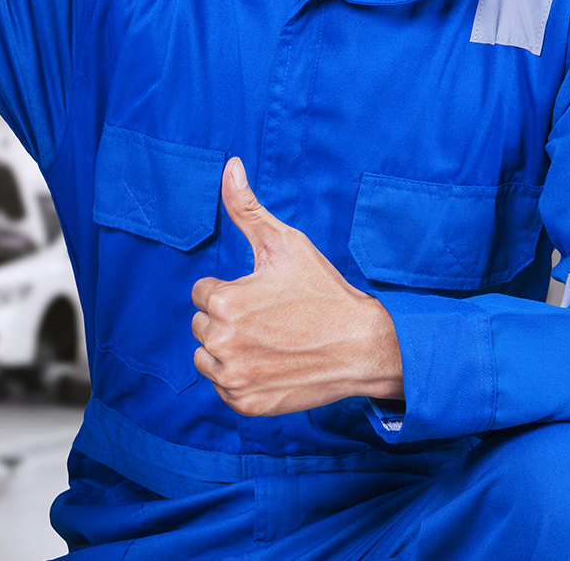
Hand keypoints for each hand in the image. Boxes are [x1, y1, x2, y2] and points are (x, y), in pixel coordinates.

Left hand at [191, 157, 403, 415]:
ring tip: (269, 341)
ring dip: (229, 349)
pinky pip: (223, 388)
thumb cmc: (324, 292)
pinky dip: (241, 378)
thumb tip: (229, 165)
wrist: (366, 346)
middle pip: (203, 324)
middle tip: (271, 319)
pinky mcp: (244, 403)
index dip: (234, 290)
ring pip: (206, 357)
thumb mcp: (285, 243)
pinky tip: (271, 365)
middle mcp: (220, 342)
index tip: (265, 296)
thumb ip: (245, 207)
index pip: (203, 292)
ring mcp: (232, 377)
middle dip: (229, 318)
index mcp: (224, 301)